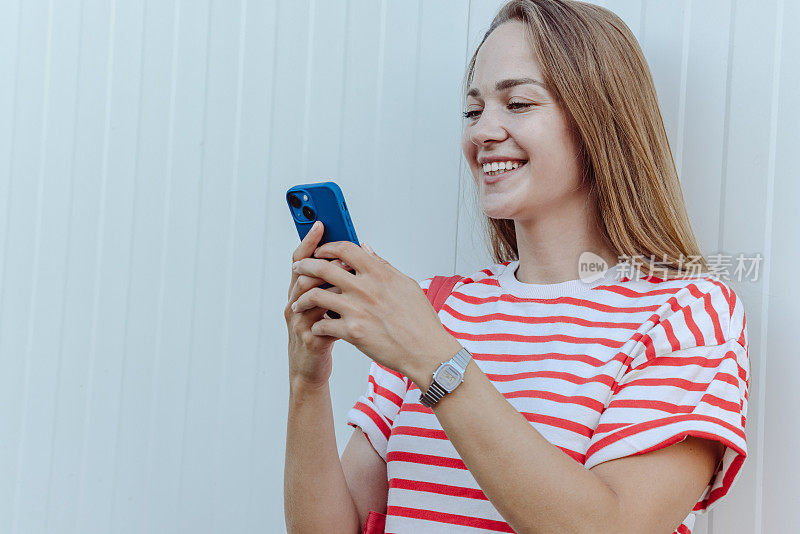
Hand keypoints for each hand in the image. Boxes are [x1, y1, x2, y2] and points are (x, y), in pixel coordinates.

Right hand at [284, 221, 352, 388]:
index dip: (309, 241)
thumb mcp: (326, 305)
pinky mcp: (310, 340)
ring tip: (347, 275)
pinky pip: (321, 322)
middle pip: (302, 275)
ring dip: (329, 283)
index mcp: (300, 292)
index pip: (301, 260)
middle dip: (322, 260)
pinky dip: (337, 313)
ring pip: (309, 296)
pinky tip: (352, 307)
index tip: (321, 223)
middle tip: (341, 252)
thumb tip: (356, 255)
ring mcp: (299, 322)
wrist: (310, 369)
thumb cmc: (322, 333)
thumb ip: (336, 282)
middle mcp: (294, 303)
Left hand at [290, 240, 457, 379]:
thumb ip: (382, 266)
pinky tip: (316, 328)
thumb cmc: (420, 320)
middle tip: (297, 269)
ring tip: (298, 303)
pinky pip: (322, 325)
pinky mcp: (352, 332)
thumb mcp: (405, 285)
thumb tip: (366, 249)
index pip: (345, 249)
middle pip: (323, 267)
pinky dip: (316, 326)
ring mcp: (357, 310)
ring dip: (303, 298)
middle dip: (305, 266)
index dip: (327, 247)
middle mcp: (366, 288)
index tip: (319, 251)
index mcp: (379, 273)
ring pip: (316, 296)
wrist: (426, 351)